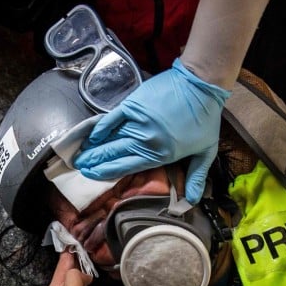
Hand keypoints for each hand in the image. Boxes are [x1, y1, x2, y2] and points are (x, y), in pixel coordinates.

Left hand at [44, 251, 102, 285]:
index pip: (62, 264)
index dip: (72, 251)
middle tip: (91, 247)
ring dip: (80, 271)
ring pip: (71, 281)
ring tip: (92, 260)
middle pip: (66, 272)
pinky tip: (91, 282)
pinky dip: (83, 283)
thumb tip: (80, 272)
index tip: (82, 238)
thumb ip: (73, 281)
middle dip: (76, 259)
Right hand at [73, 58, 230, 202]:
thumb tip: (191, 201)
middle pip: (114, 154)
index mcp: (159, 154)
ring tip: (79, 155)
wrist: (200, 85)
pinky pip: (113, 118)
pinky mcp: (134, 104)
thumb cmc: (205, 118)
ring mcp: (138, 121)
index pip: (126, 167)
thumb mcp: (206, 151)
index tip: (92, 175)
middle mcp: (145, 140)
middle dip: (94, 162)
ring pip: (110, 139)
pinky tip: (91, 136)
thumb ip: (196, 177)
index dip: (106, 172)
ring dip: (93, 148)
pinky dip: (101, 127)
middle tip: (79, 167)